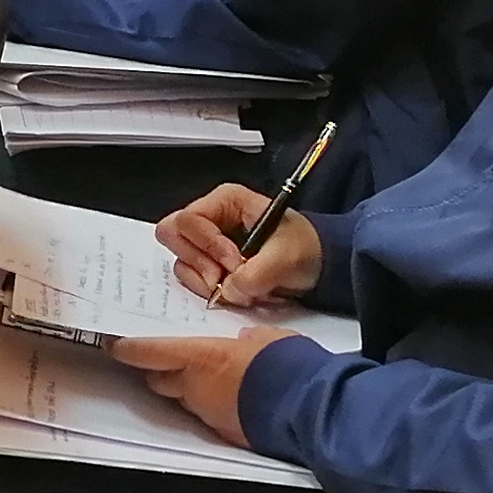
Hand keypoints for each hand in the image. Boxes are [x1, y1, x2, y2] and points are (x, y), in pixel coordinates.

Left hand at [109, 328, 298, 443]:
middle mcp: (195, 387)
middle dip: (158, 373)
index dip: (129, 350)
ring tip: (207, 382)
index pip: (149, 353)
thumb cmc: (286, 364)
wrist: (309, 409)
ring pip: (183, 401)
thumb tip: (246, 341)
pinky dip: (212, 407)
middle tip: (166, 363)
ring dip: (186, 391)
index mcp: (200, 357)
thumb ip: (250, 340)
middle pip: (159, 381)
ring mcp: (208, 414)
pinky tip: (232, 401)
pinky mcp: (225, 434)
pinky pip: (208, 417)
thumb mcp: (269, 339)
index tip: (115, 346)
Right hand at [156, 184, 324, 306]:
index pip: (189, 220)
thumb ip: (255, 274)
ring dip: (203, 279)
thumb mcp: (286, 257)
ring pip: (180, 260)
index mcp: (226, 201)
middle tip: (224, 278)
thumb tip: (226, 291)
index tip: (235, 264)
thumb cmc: (305, 249)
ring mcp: (206, 242)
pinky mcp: (208, 264)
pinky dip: (206, 288)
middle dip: (198, 261)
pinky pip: (190, 277)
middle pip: (173, 236)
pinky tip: (232, 291)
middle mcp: (209, 218)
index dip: (208, 245)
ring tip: (234, 287)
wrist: (318, 267)